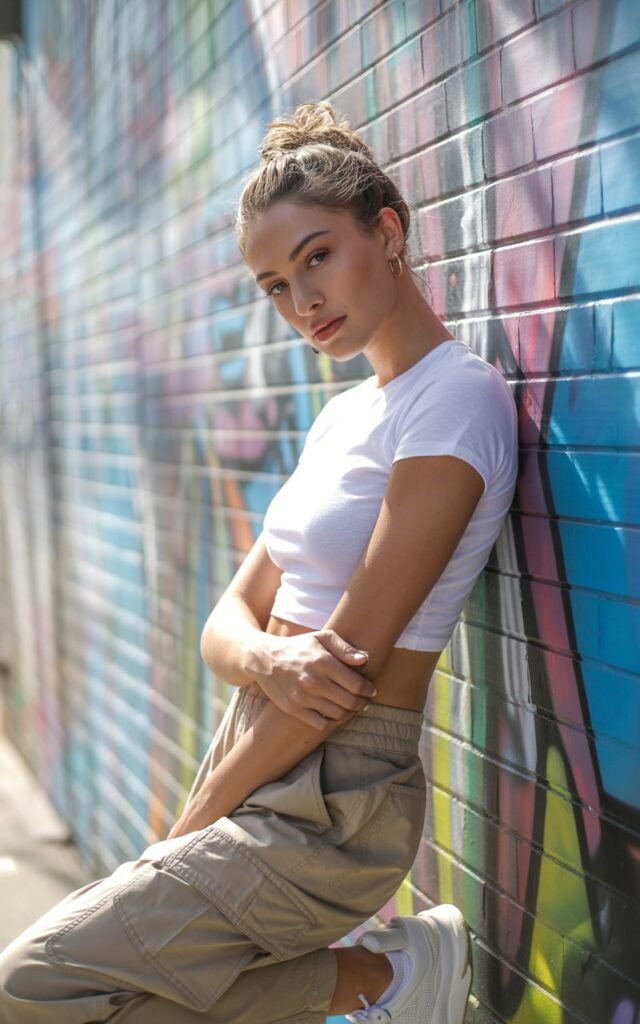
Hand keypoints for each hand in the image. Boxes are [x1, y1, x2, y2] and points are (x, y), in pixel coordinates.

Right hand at [253, 628, 374, 729]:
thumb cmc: (298, 647)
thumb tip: (365, 660)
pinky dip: (331, 721)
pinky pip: (321, 724)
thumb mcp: (321, 638)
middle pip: (349, 701)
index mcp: (323, 662)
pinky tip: (333, 712)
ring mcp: (303, 697)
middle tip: (365, 702)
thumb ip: (344, 648)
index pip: (356, 684)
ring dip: (349, 713)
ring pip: (337, 714)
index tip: (371, 690)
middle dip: (362, 703)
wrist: (265, 659)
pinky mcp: (294, 709)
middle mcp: (313, 681)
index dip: (368, 689)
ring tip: (351, 707)